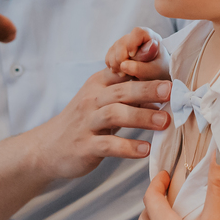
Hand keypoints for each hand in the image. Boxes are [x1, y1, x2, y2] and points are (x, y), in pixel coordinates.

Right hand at [30, 71, 171, 179]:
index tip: (169, 71)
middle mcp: (91, 100)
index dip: (144, 69)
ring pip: (115, 114)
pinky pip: (108, 145)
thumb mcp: (101, 100)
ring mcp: (87, 123)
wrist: (48, 148)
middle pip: (121, 91)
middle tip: (171, 92)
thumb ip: (128, 94)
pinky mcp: (85, 146)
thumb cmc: (84, 122)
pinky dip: (128, 147)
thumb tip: (162, 92)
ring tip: (164, 122)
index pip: (122, 71)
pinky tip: (145, 149)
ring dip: (142, 117)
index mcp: (98, 84)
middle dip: (147, 89)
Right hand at [105, 27, 168, 79]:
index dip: (132, 44)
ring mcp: (126, 44)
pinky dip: (112, 66)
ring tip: (125, 74)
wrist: (155, 77)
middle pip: (122, 42)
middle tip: (127, 72)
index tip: (132, 56)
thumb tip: (124, 65)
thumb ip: (142, 68)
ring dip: (116, 64)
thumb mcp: (154, 71)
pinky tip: (120, 72)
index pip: (138, 32)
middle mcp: (137, 38)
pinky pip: (108, 56)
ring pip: (113, 49)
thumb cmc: (159, 71)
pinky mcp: (117, 51)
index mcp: (150, 37)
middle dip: (122, 59)